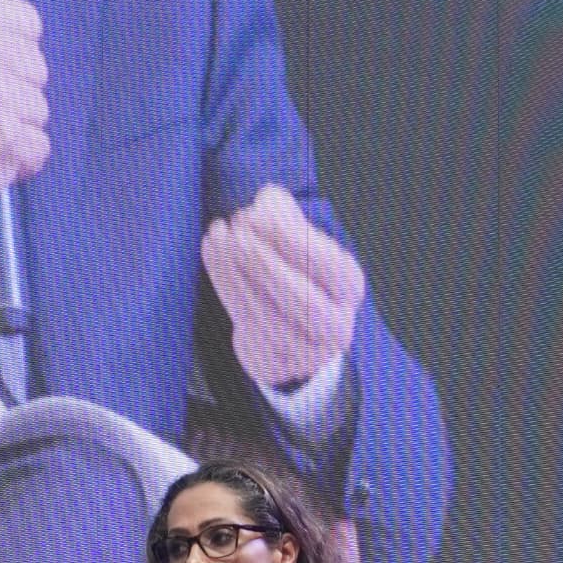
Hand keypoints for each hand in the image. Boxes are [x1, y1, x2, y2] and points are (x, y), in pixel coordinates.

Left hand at [199, 186, 364, 391]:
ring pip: (269, 314)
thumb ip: (287, 220)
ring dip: (237, 272)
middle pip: (304, 299)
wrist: (295, 339)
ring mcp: (306, 350)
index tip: (256, 212)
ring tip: (218, 236)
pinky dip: (226, 285)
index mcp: (350, 287)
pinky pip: (246, 322)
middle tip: (236, 231)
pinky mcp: (274, 362)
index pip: (328, 264)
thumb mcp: (302, 245)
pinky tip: (212, 253)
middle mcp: (337, 324)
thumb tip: (267, 201)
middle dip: (266, 263)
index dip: (291, 238)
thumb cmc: (299, 277)